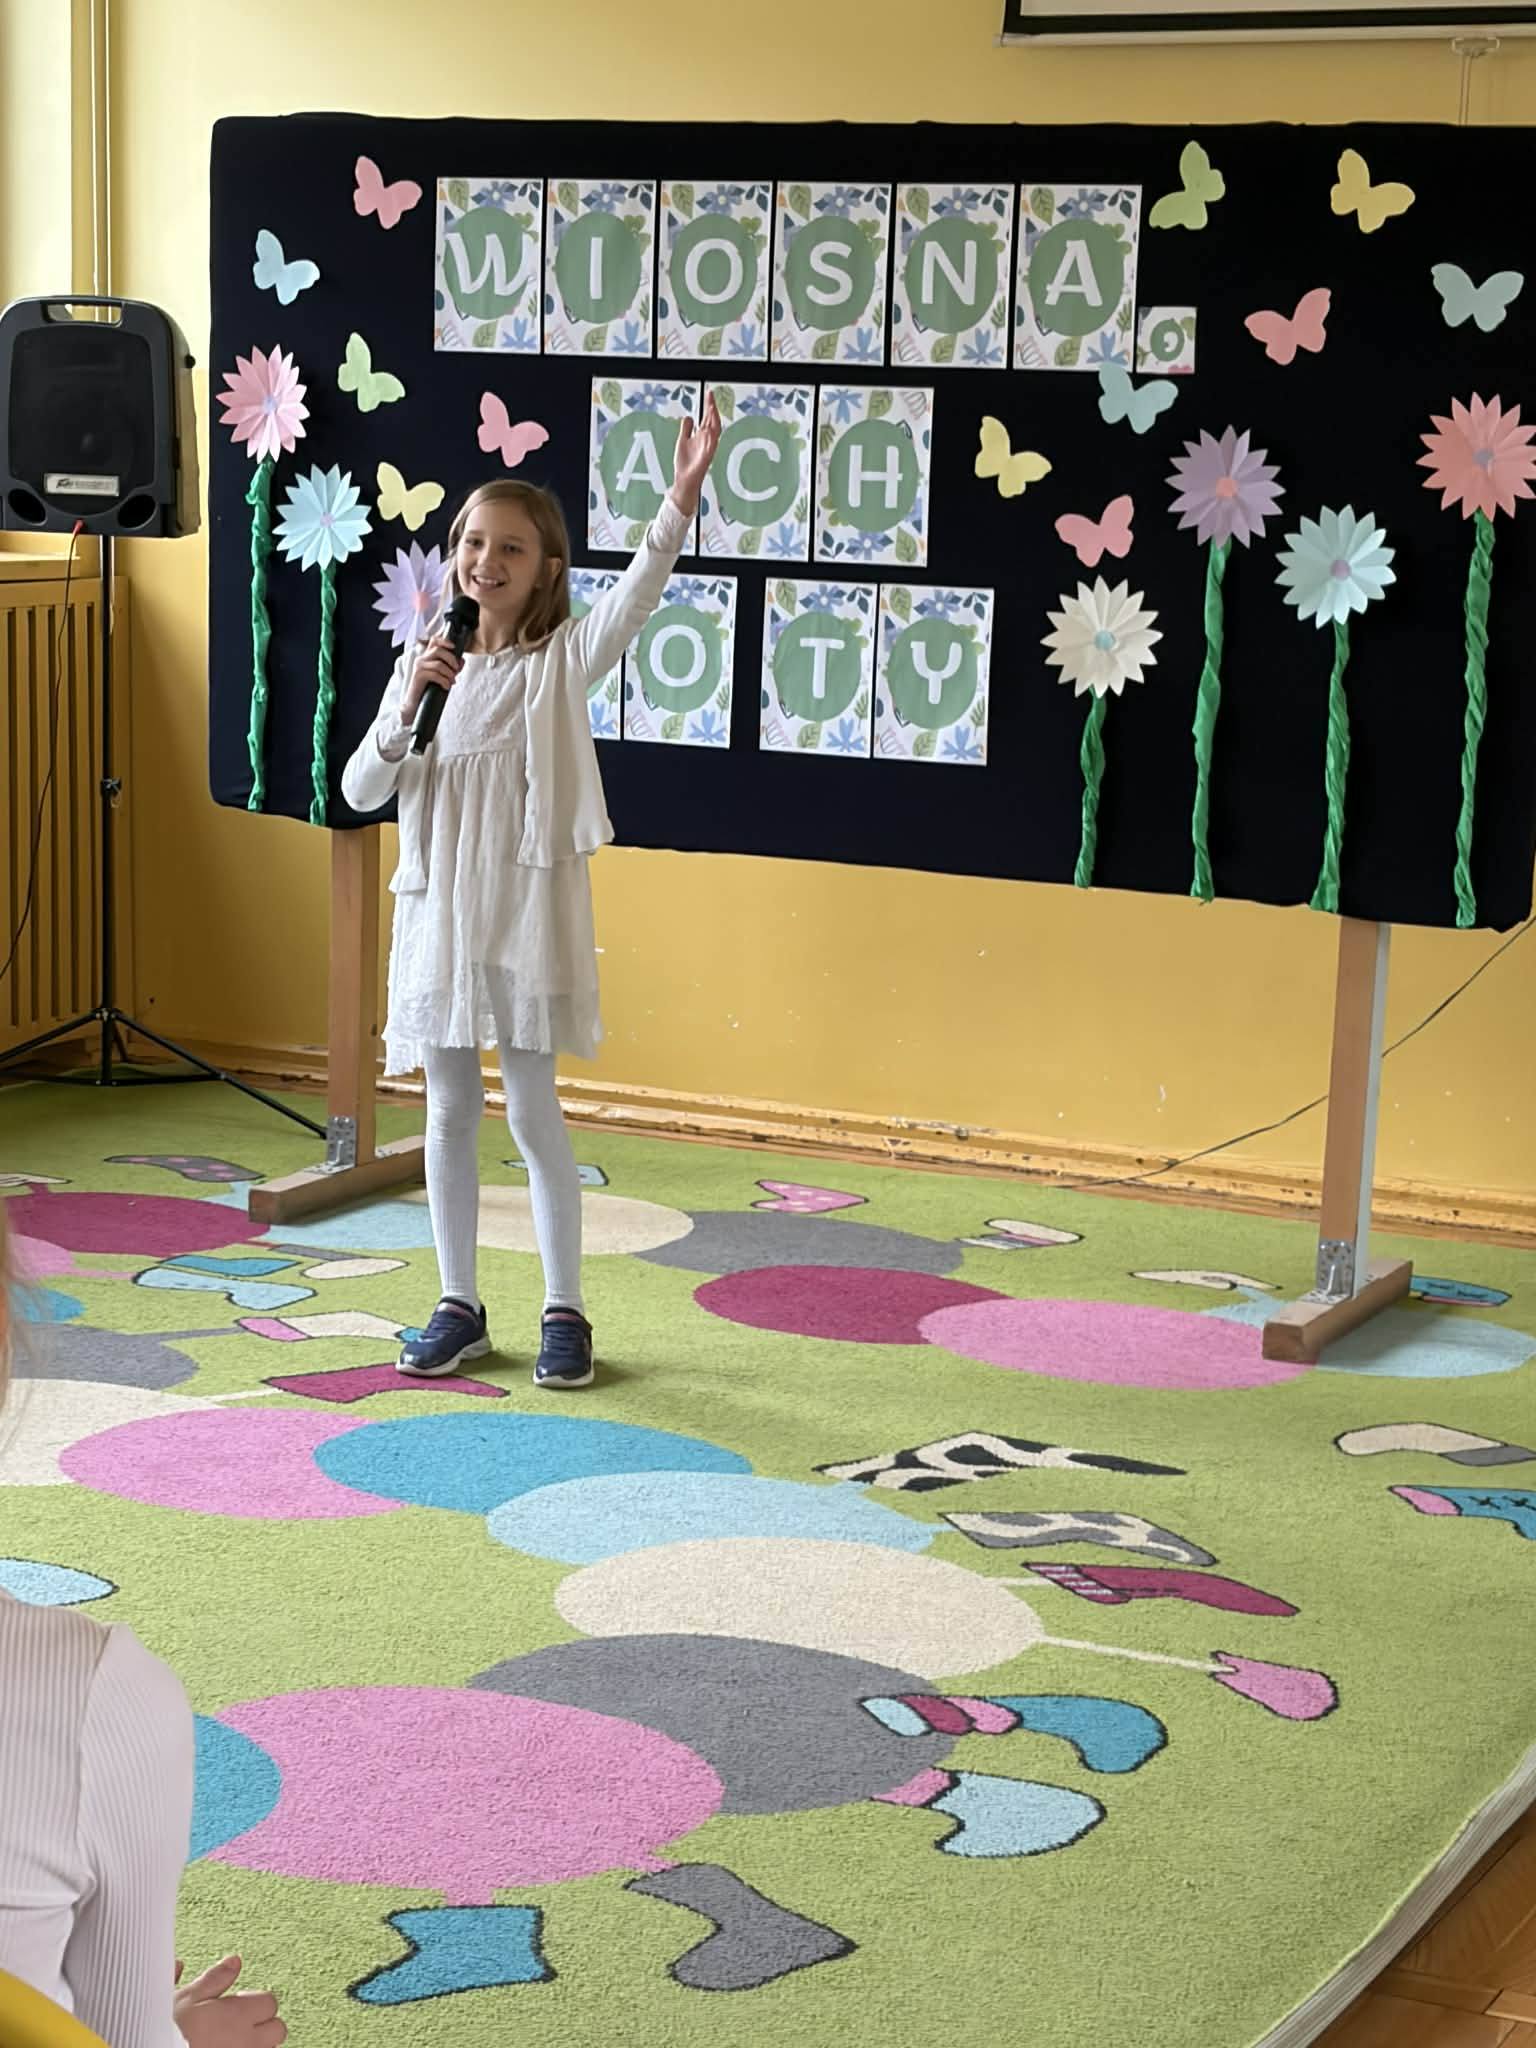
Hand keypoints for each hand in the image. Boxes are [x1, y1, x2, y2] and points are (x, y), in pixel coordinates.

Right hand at [174, 1956, 285, 2047]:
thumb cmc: (169, 2034)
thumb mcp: (186, 1999)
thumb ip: (214, 1978)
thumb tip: (234, 1961)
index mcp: (239, 2015)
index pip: (270, 2002)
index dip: (255, 2002)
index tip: (238, 2004)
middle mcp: (248, 2040)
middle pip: (277, 2030)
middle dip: (264, 2026)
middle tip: (241, 2025)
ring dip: (256, 2044)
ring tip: (231, 2040)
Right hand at [402, 636, 464, 721]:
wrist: (416, 704)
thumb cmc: (430, 689)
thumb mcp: (443, 676)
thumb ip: (452, 667)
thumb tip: (462, 661)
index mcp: (427, 656)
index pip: (434, 641)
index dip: (444, 641)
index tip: (454, 647)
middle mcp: (421, 659)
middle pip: (438, 650)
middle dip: (451, 659)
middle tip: (456, 670)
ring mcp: (419, 667)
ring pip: (439, 664)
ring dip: (449, 673)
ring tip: (452, 681)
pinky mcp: (418, 676)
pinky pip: (435, 675)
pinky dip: (444, 681)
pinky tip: (446, 687)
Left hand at [668, 393, 721, 515]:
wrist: (684, 480)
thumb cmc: (685, 463)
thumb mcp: (682, 440)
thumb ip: (686, 428)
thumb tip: (689, 416)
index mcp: (702, 436)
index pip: (708, 417)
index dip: (709, 406)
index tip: (709, 394)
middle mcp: (707, 441)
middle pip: (713, 421)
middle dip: (712, 409)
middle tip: (711, 396)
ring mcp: (708, 449)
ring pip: (714, 432)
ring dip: (714, 420)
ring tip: (712, 408)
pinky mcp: (706, 459)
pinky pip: (711, 447)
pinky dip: (711, 439)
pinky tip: (710, 430)